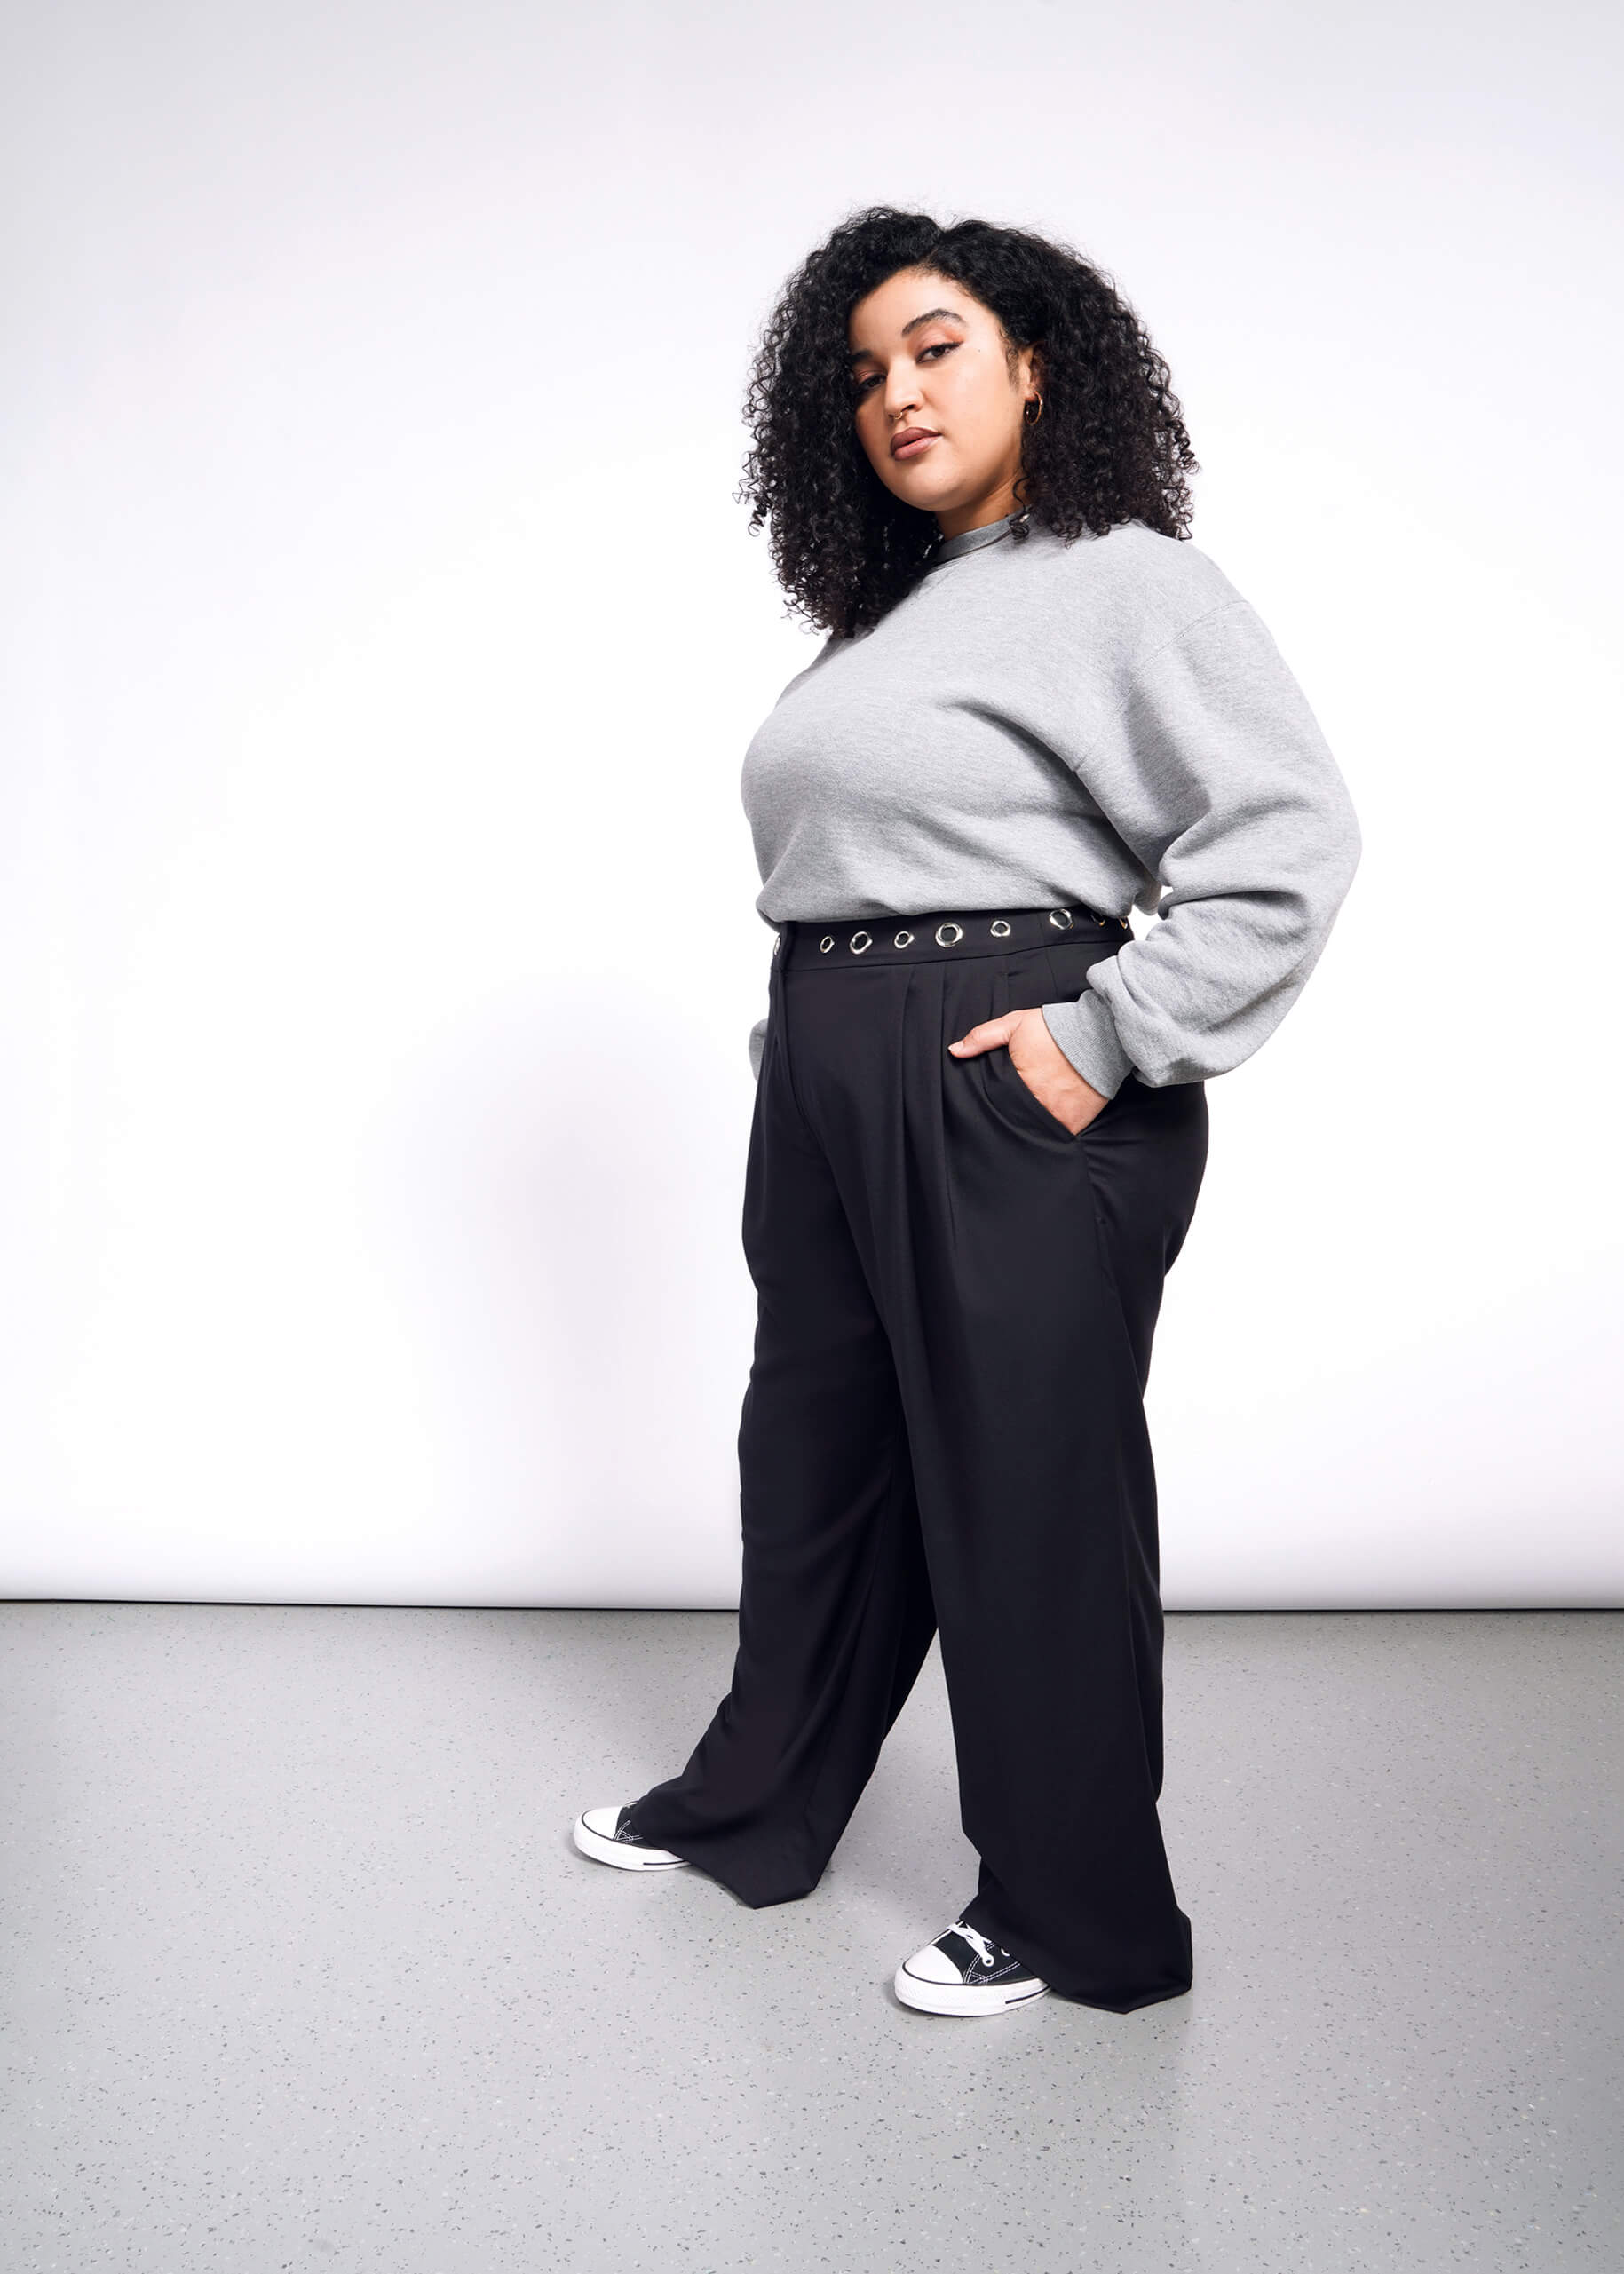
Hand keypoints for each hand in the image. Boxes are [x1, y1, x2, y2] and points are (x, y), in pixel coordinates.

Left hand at [948, 1008, 1111, 1134]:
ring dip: (1027, 1127)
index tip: (991, 1103)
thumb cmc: (1055, 1029)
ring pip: (1032, 1131)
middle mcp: (1037, 1104)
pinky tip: (1042, 1126)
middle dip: (1007, 1118)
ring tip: (1022, 1122)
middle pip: (1012, 1120)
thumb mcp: (1015, 1024)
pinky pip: (1056, 1136)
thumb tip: (954, 1051)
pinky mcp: (1074, 1124)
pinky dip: (1049, 1133)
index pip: (994, 1103)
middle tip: (1005, 1115)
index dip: (990, 1105)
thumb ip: (983, 1037)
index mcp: (1018, 1082)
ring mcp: (1057, 1116)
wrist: (1100, 1034)